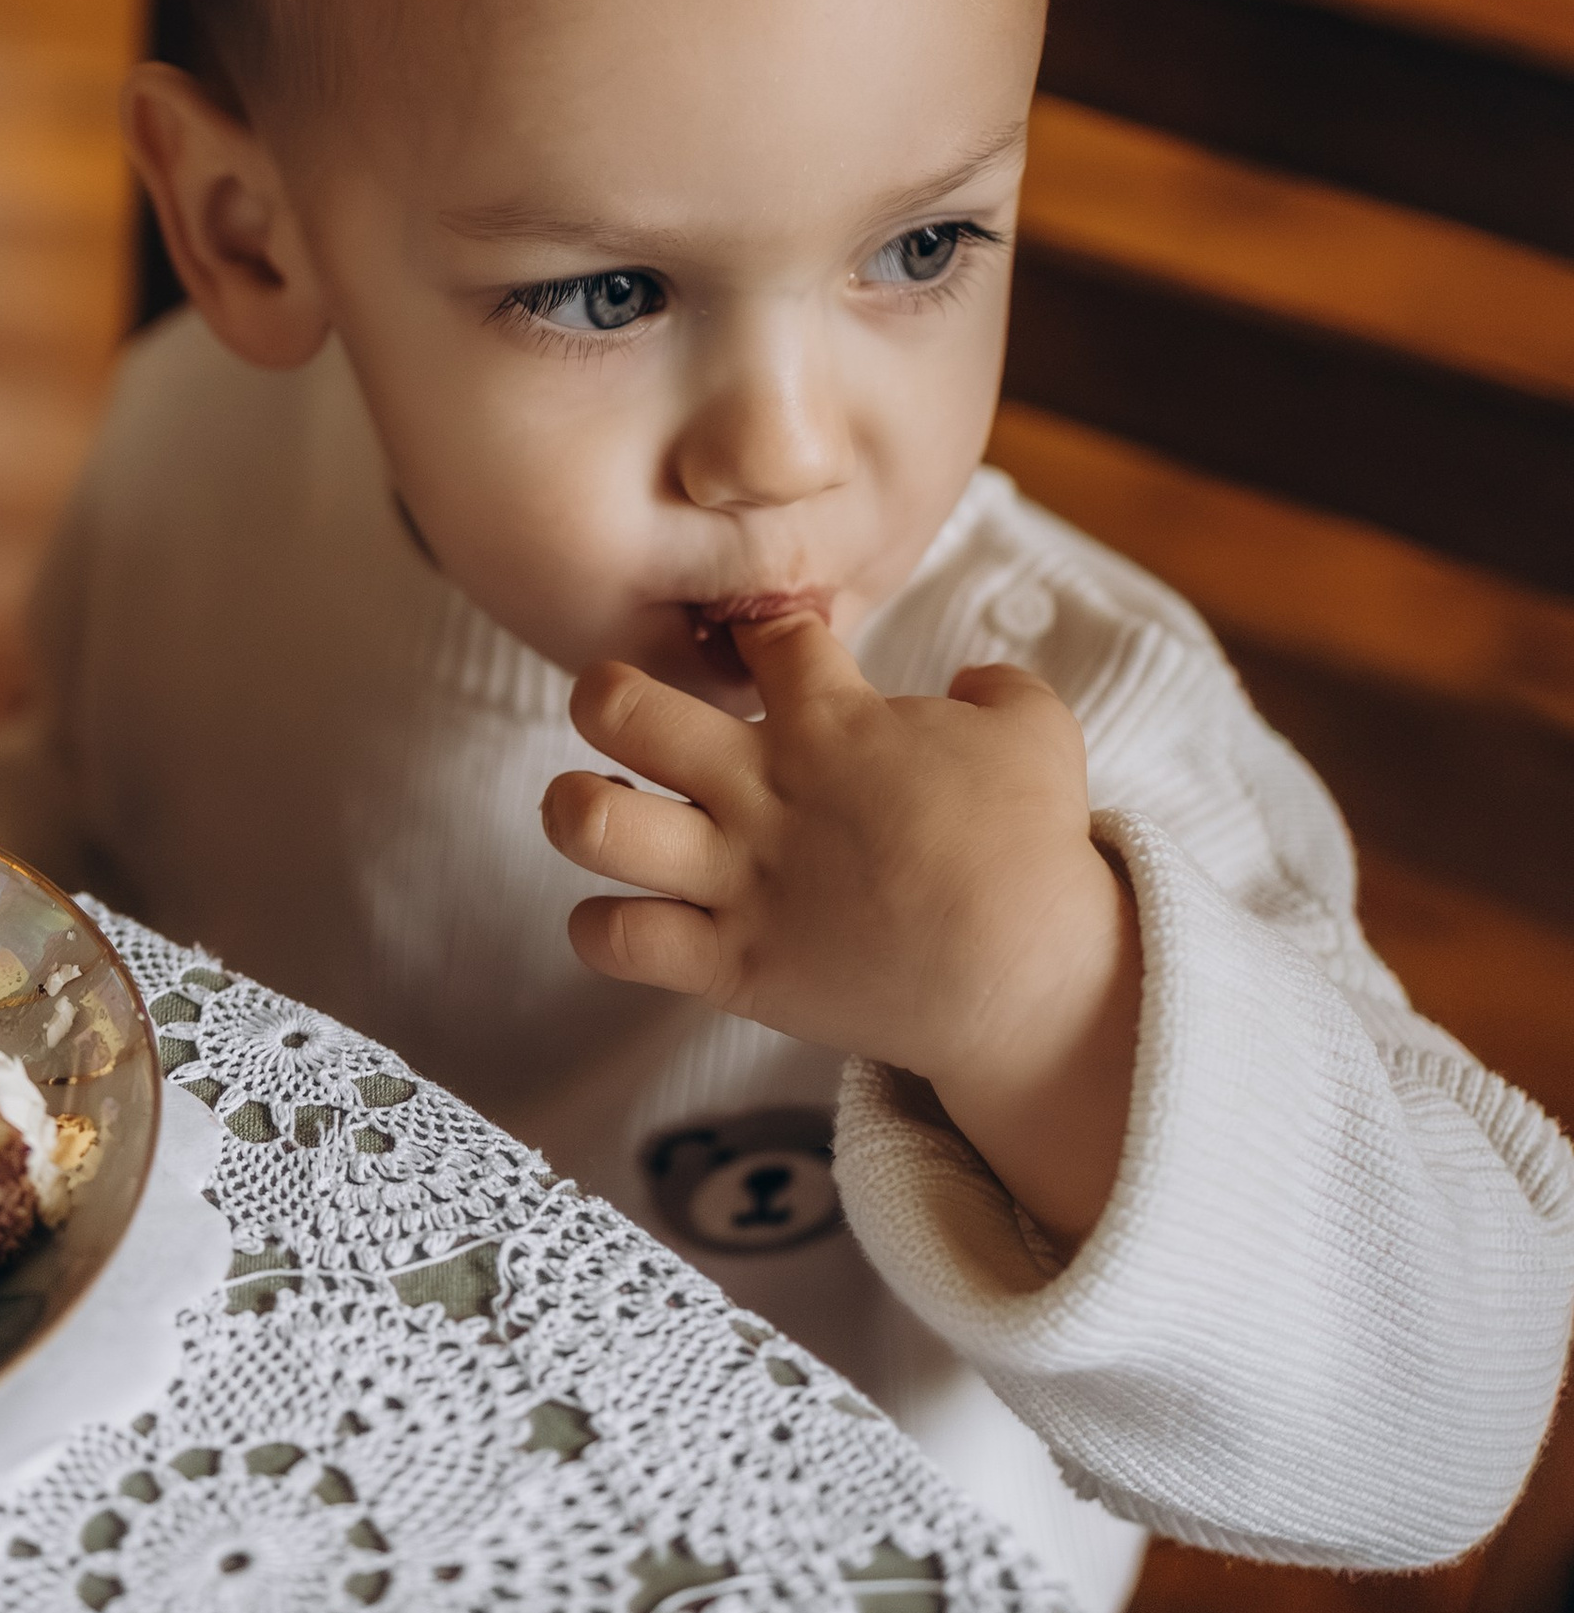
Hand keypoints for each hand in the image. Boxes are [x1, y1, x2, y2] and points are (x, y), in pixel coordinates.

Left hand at [541, 614, 1138, 1242]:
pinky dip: (599, 929)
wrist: (1028, 977)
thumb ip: (997, 687)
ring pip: (593, 822)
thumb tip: (969, 678)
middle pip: (622, 706)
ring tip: (597, 803)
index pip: (761, 638)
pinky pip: (616, 939)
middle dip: (603, 694)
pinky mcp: (730, 963)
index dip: (760, 635)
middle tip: (621, 712)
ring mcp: (738, 877)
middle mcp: (763, 788)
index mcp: (832, 720)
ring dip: (573, 805)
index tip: (767, 658)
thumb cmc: (1034, 849)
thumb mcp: (1038, 732)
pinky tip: (626, 915)